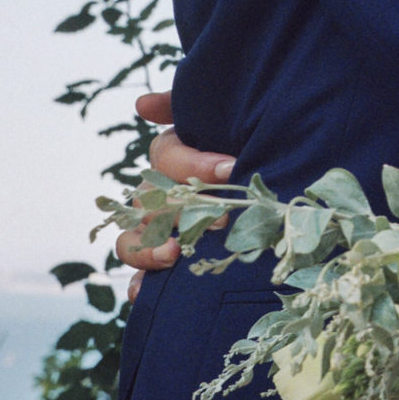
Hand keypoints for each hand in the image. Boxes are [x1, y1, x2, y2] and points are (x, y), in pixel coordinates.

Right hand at [118, 90, 234, 297]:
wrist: (266, 167)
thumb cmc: (238, 142)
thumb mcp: (217, 120)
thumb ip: (181, 106)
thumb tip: (141, 105)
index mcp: (170, 157)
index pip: (165, 156)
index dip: (193, 162)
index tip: (229, 166)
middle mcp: (158, 193)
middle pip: (149, 202)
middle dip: (180, 210)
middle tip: (218, 218)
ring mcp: (157, 229)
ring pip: (132, 240)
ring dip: (147, 249)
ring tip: (174, 254)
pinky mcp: (164, 260)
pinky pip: (140, 276)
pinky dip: (139, 286)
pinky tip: (142, 294)